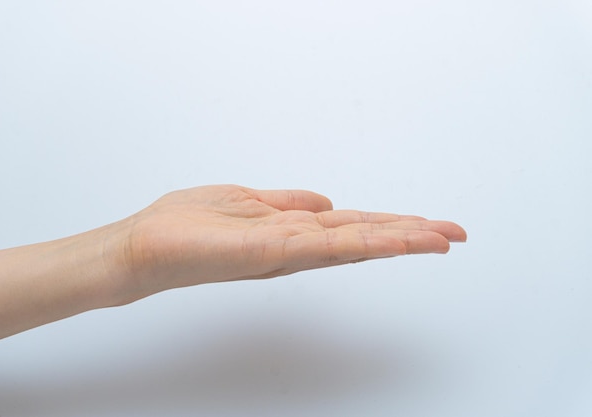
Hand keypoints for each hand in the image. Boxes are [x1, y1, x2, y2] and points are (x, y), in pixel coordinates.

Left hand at [116, 185, 466, 298]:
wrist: (143, 247)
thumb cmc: (187, 226)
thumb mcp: (246, 201)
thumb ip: (287, 203)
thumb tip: (325, 201)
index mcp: (291, 232)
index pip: (352, 227)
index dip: (392, 226)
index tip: (429, 225)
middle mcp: (294, 246)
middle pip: (362, 237)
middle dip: (410, 235)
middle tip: (456, 235)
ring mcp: (284, 252)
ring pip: (352, 244)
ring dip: (398, 239)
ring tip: (440, 237)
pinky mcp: (266, 252)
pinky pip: (322, 246)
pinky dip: (362, 243)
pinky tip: (392, 240)